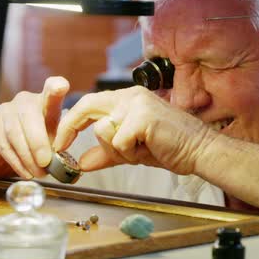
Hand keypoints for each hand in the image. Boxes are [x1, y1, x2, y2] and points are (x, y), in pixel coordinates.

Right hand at [0, 77, 69, 178]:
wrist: (18, 139)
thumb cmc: (43, 134)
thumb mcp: (56, 134)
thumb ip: (59, 142)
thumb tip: (60, 163)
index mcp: (46, 99)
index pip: (52, 87)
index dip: (56, 87)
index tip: (61, 87)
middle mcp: (25, 100)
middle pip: (29, 117)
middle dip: (38, 143)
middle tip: (45, 163)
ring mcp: (7, 110)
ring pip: (15, 133)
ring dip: (27, 157)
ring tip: (38, 172)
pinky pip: (3, 145)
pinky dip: (16, 162)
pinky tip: (26, 172)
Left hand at [53, 86, 214, 174]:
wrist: (198, 151)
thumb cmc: (169, 148)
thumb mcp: (130, 151)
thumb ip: (106, 153)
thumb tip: (81, 162)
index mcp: (127, 99)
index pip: (89, 104)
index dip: (71, 123)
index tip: (60, 142)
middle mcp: (130, 95)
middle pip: (87, 106)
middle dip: (70, 128)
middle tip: (61, 148)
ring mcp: (137, 103)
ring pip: (102, 130)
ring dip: (117, 149)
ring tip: (139, 151)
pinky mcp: (143, 116)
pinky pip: (118, 141)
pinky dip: (129, 153)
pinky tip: (148, 150)